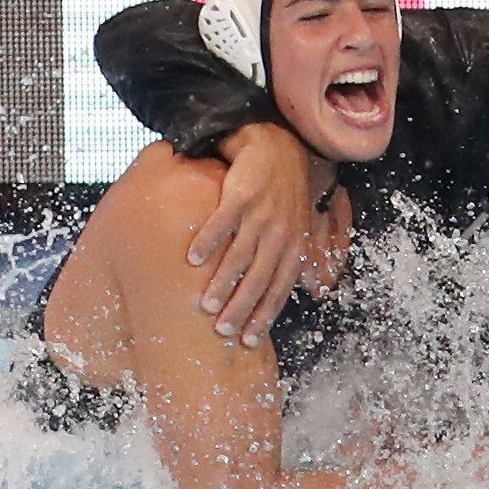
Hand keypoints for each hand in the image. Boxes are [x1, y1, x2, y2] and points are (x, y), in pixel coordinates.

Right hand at [190, 122, 308, 345]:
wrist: (276, 148)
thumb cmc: (283, 194)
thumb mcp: (296, 227)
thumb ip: (288, 259)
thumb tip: (285, 295)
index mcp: (293, 246)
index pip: (279, 288)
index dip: (264, 315)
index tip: (248, 340)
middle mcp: (280, 233)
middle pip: (260, 278)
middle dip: (241, 308)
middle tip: (222, 330)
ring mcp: (262, 213)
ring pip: (241, 255)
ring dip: (223, 282)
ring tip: (205, 305)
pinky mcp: (242, 193)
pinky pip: (223, 221)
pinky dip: (208, 240)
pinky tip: (192, 258)